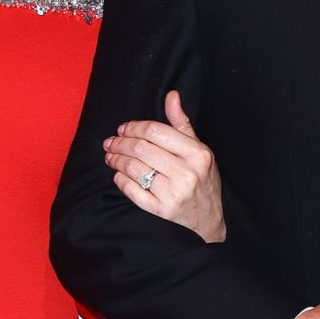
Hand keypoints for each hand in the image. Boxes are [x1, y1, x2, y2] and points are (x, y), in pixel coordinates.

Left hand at [105, 90, 225, 242]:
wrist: (209, 222)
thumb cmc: (203, 182)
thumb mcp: (199, 151)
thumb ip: (182, 124)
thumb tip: (172, 96)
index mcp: (198, 154)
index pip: (156, 131)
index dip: (134, 127)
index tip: (123, 129)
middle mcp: (187, 173)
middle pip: (141, 148)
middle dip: (120, 142)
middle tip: (110, 142)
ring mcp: (174, 194)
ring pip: (133, 168)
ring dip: (115, 159)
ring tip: (110, 156)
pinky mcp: (161, 211)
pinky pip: (131, 190)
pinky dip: (120, 179)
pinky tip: (119, 175)